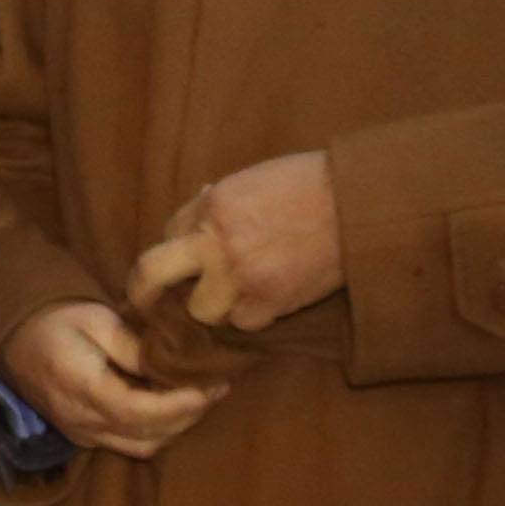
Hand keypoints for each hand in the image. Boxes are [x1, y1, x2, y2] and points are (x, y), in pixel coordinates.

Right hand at [0, 298, 224, 460]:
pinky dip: (160, 431)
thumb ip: (135, 347)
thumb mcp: (98, 319)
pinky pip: (131, 445)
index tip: (211, 385)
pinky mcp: (86, 437)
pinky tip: (174, 407)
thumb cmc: (57, 322)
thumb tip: (172, 367)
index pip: (139, 411)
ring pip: (144, 446)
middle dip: (189, 414)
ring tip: (200, 397)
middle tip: (217, 386)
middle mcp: (81, 419)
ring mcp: (83, 433)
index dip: (180, 404)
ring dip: (177, 427)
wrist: (16, 342)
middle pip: (148, 434)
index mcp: (81, 386)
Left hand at [128, 148, 342, 329]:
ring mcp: (240, 278)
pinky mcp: (267, 304)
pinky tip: (269, 293)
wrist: (360, 206)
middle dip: (144, 290)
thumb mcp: (248, 182)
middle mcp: (217, 243)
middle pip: (152, 274)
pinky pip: (240, 323)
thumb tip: (188, 226)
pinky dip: (249, 313)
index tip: (170, 266)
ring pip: (200, 308)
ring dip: (213, 303)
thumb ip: (213, 207)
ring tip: (241, 287)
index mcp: (211, 206)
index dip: (171, 251)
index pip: (167, 236)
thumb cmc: (307, 187)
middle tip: (145, 301)